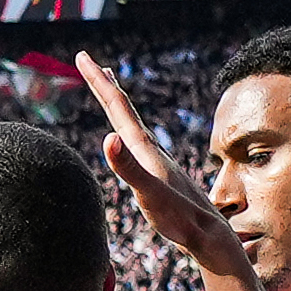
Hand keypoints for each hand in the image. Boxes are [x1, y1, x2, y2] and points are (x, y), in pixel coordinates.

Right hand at [74, 51, 263, 287]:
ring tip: (108, 86)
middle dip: (103, 83)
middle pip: (123, 109)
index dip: (98, 81)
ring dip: (116, 102)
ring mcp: (155, 159)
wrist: (209, 234)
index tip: (82, 56)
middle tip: (86, 60)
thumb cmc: (178, 218)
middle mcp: (150, 148)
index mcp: (144, 148)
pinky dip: (126, 127)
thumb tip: (108, 138)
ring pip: (131, 122)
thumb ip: (128, 169)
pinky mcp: (158, 172)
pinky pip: (136, 139)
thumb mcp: (149, 194)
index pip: (117, 107)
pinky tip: (127, 135)